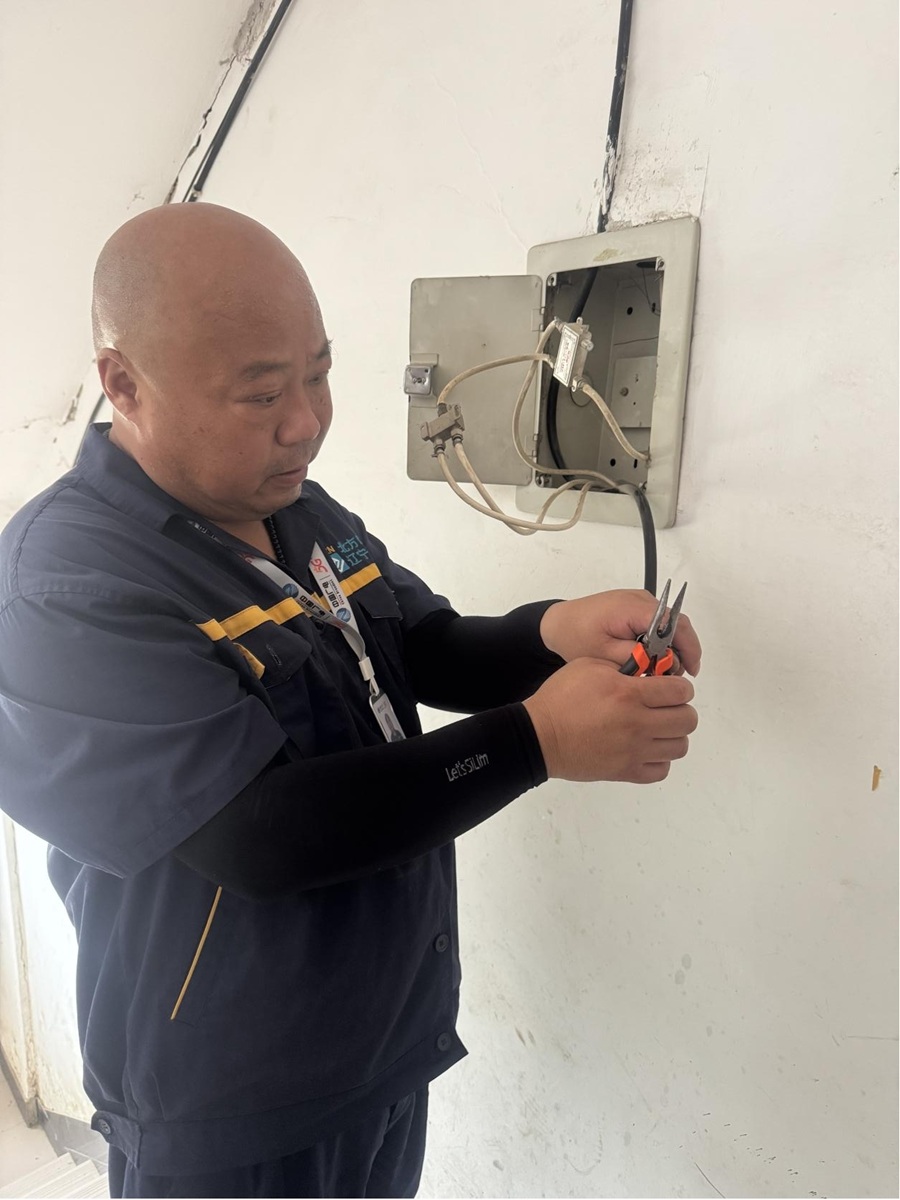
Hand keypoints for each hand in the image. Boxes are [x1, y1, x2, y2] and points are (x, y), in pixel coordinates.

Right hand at [522, 659, 697, 783]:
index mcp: (629, 694)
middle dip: (681, 709)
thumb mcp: (589, 665)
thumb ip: (623, 666)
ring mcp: (634, 751)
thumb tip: (647, 674)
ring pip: (680, 746)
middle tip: (665, 707)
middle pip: (687, 720)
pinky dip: (659, 759)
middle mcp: (638, 724)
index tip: (670, 688)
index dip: (680, 687)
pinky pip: (662, 770)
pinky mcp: (626, 772)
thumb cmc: (561, 697)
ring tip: (656, 728)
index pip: (681, 691)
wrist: (540, 736)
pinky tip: (646, 748)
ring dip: (672, 734)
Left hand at [540, 590, 701, 675]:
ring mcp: (639, 600)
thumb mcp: (605, 654)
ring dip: (672, 647)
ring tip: (664, 671)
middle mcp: (640, 599)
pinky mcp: (636, 606)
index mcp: (632, 608)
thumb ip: (637, 658)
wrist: (558, 623)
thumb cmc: (575, 636)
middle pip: (676, 623)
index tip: (690, 670)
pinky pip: (658, 622)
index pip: (674, 624)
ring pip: (670, 623)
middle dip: (682, 650)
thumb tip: (665, 664)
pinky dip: (661, 640)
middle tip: (678, 677)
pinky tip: (655, 659)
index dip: (687, 648)